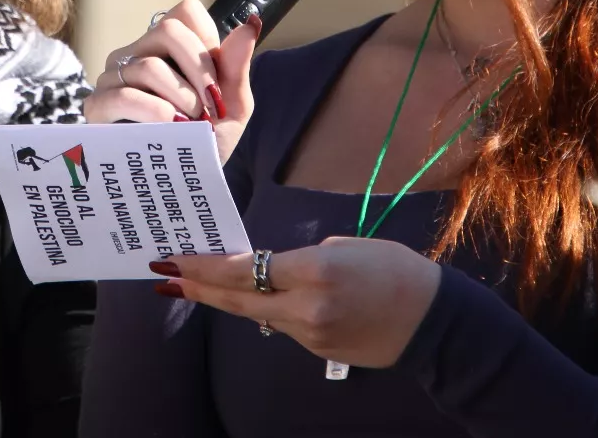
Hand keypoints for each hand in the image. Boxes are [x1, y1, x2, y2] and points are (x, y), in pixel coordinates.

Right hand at [83, 0, 259, 164]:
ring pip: (148, 65)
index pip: (186, 12)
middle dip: (200, 71)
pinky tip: (169, 129)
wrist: (184, 184)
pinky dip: (156, 113)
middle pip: (168, 31)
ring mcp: (113, 77)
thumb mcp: (232, 106)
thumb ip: (238, 66)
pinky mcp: (97, 106)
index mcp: (169, 46)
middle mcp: (137, 53)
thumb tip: (250, 24)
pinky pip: (124, 95)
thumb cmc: (205, 141)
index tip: (217, 81)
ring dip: (181, 98)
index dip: (208, 43)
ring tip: (192, 124)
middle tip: (212, 107)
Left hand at [151, 237, 440, 368]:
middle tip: (164, 277)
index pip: (244, 269)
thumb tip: (270, 270)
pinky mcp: (318, 350)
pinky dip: (270, 310)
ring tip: (200, 283)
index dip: (204, 266)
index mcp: (313, 270)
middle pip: (237, 300)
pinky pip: (284, 325)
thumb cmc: (394, 270)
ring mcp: (310, 334)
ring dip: (232, 299)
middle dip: (197, 288)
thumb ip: (301, 259)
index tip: (174, 258)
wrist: (434, 320)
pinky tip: (263, 298)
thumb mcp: (345, 246)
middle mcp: (306, 306)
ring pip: (259, 314)